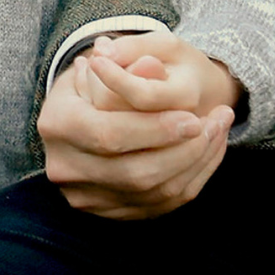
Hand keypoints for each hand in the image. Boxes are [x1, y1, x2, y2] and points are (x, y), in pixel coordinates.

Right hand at [36, 31, 239, 219]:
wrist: (82, 111)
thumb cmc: (98, 79)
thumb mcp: (110, 61)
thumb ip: (132, 62)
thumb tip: (153, 67)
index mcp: (56, 124)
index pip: (109, 135)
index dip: (155, 130)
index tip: (194, 117)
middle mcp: (63, 167)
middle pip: (134, 172)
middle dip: (185, 151)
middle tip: (216, 124)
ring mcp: (84, 196)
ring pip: (152, 193)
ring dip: (195, 164)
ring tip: (219, 132)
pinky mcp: (107, 213)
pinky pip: (159, 206)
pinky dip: (192, 179)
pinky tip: (209, 152)